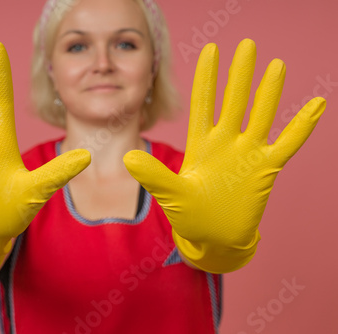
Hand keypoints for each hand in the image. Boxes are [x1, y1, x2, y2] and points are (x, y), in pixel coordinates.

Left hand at [123, 38, 325, 272]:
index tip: (211, 50)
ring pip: (261, 115)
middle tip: (246, 45)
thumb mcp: (171, 194)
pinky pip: (287, 143)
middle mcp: (225, 143)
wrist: (215, 238)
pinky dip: (301, 126)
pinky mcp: (265, 169)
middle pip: (234, 101)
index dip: (207, 77)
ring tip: (276, 65)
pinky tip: (316, 104)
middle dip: (239, 74)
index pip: (204, 103)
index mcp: (201, 144)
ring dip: (269, 92)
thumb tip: (127, 159)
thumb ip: (154, 175)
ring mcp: (246, 153)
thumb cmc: (190, 216)